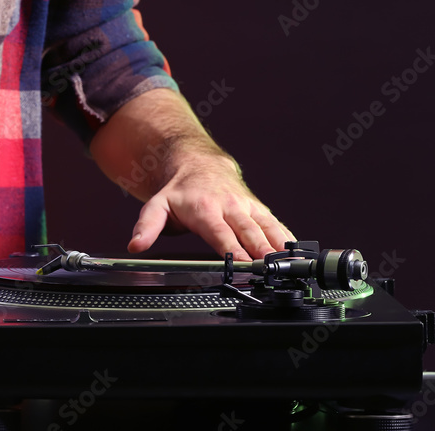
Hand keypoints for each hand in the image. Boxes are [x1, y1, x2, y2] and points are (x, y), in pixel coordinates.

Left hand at [126, 154, 294, 260]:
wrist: (199, 164)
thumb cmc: (179, 190)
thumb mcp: (156, 205)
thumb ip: (146, 226)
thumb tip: (135, 245)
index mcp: (205, 209)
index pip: (220, 234)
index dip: (232, 250)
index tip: (242, 265)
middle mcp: (230, 207)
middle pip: (248, 233)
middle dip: (260, 252)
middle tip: (272, 270)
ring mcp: (247, 207)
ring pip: (267, 228)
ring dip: (279, 246)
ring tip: (293, 264)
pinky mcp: (259, 209)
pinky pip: (276, 224)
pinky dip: (288, 238)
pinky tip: (298, 254)